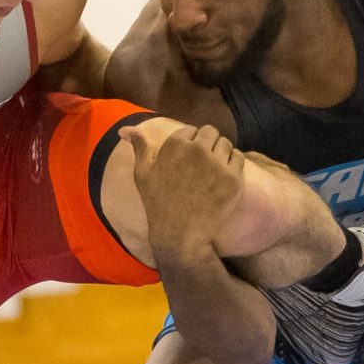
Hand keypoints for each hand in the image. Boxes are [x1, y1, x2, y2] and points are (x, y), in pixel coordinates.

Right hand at [118, 124, 244, 263]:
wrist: (179, 235)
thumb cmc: (157, 204)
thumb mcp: (142, 174)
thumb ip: (139, 147)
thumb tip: (124, 129)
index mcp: (174, 144)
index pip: (192, 130)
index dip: (190, 145)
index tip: (188, 162)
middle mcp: (197, 150)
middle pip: (211, 132)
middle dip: (208, 145)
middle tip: (202, 167)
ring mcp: (216, 164)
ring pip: (226, 144)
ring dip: (221, 154)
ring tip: (212, 173)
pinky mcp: (232, 178)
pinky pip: (239, 158)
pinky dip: (233, 165)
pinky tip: (222, 179)